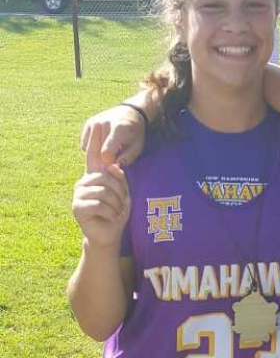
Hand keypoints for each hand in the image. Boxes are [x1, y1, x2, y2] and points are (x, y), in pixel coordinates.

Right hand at [73, 124, 131, 247]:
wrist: (109, 234)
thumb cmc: (117, 212)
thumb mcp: (123, 193)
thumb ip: (119, 178)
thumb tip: (112, 166)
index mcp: (95, 176)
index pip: (95, 155)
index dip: (96, 140)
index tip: (98, 123)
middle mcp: (83, 181)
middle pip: (107, 177)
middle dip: (120, 193)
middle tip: (120, 205)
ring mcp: (78, 194)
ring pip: (105, 192)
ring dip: (116, 205)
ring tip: (114, 212)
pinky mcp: (77, 207)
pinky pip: (100, 205)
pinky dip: (110, 213)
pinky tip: (108, 218)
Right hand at [80, 105, 145, 166]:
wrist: (129, 112)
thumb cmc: (135, 133)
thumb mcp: (137, 146)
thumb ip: (126, 158)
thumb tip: (112, 168)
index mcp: (119, 128)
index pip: (107, 151)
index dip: (109, 163)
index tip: (113, 166)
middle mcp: (103, 122)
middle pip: (97, 152)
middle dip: (104, 160)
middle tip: (114, 159)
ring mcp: (93, 122)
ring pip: (89, 150)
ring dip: (97, 155)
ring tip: (110, 151)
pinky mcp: (87, 124)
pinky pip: (84, 145)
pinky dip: (92, 149)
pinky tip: (103, 145)